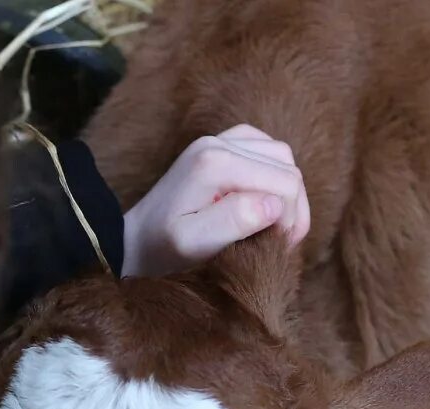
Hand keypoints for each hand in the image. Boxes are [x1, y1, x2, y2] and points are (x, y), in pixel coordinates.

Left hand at [121, 123, 310, 276]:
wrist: (136, 239)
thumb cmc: (161, 248)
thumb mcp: (193, 244)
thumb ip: (233, 221)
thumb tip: (274, 205)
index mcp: (214, 163)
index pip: (282, 183)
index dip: (291, 219)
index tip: (280, 247)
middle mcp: (218, 142)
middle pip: (287, 168)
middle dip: (293, 207)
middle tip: (284, 242)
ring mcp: (219, 140)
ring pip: (282, 157)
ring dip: (287, 193)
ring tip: (277, 227)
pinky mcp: (222, 145)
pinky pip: (267, 150)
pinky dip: (275, 175)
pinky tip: (266, 203)